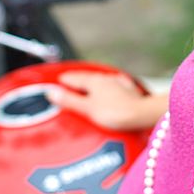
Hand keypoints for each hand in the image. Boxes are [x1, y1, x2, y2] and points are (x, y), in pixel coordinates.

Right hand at [47, 70, 163, 130]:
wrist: (141, 115)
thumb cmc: (116, 113)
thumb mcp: (87, 109)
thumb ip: (69, 101)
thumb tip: (52, 92)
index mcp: (94, 81)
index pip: (74, 78)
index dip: (65, 80)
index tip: (58, 80)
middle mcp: (106, 79)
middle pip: (88, 78)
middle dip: (78, 80)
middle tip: (70, 81)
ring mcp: (119, 84)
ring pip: (102, 80)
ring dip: (93, 82)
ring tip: (88, 85)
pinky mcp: (129, 91)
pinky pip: (115, 85)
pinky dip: (108, 87)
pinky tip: (112, 86)